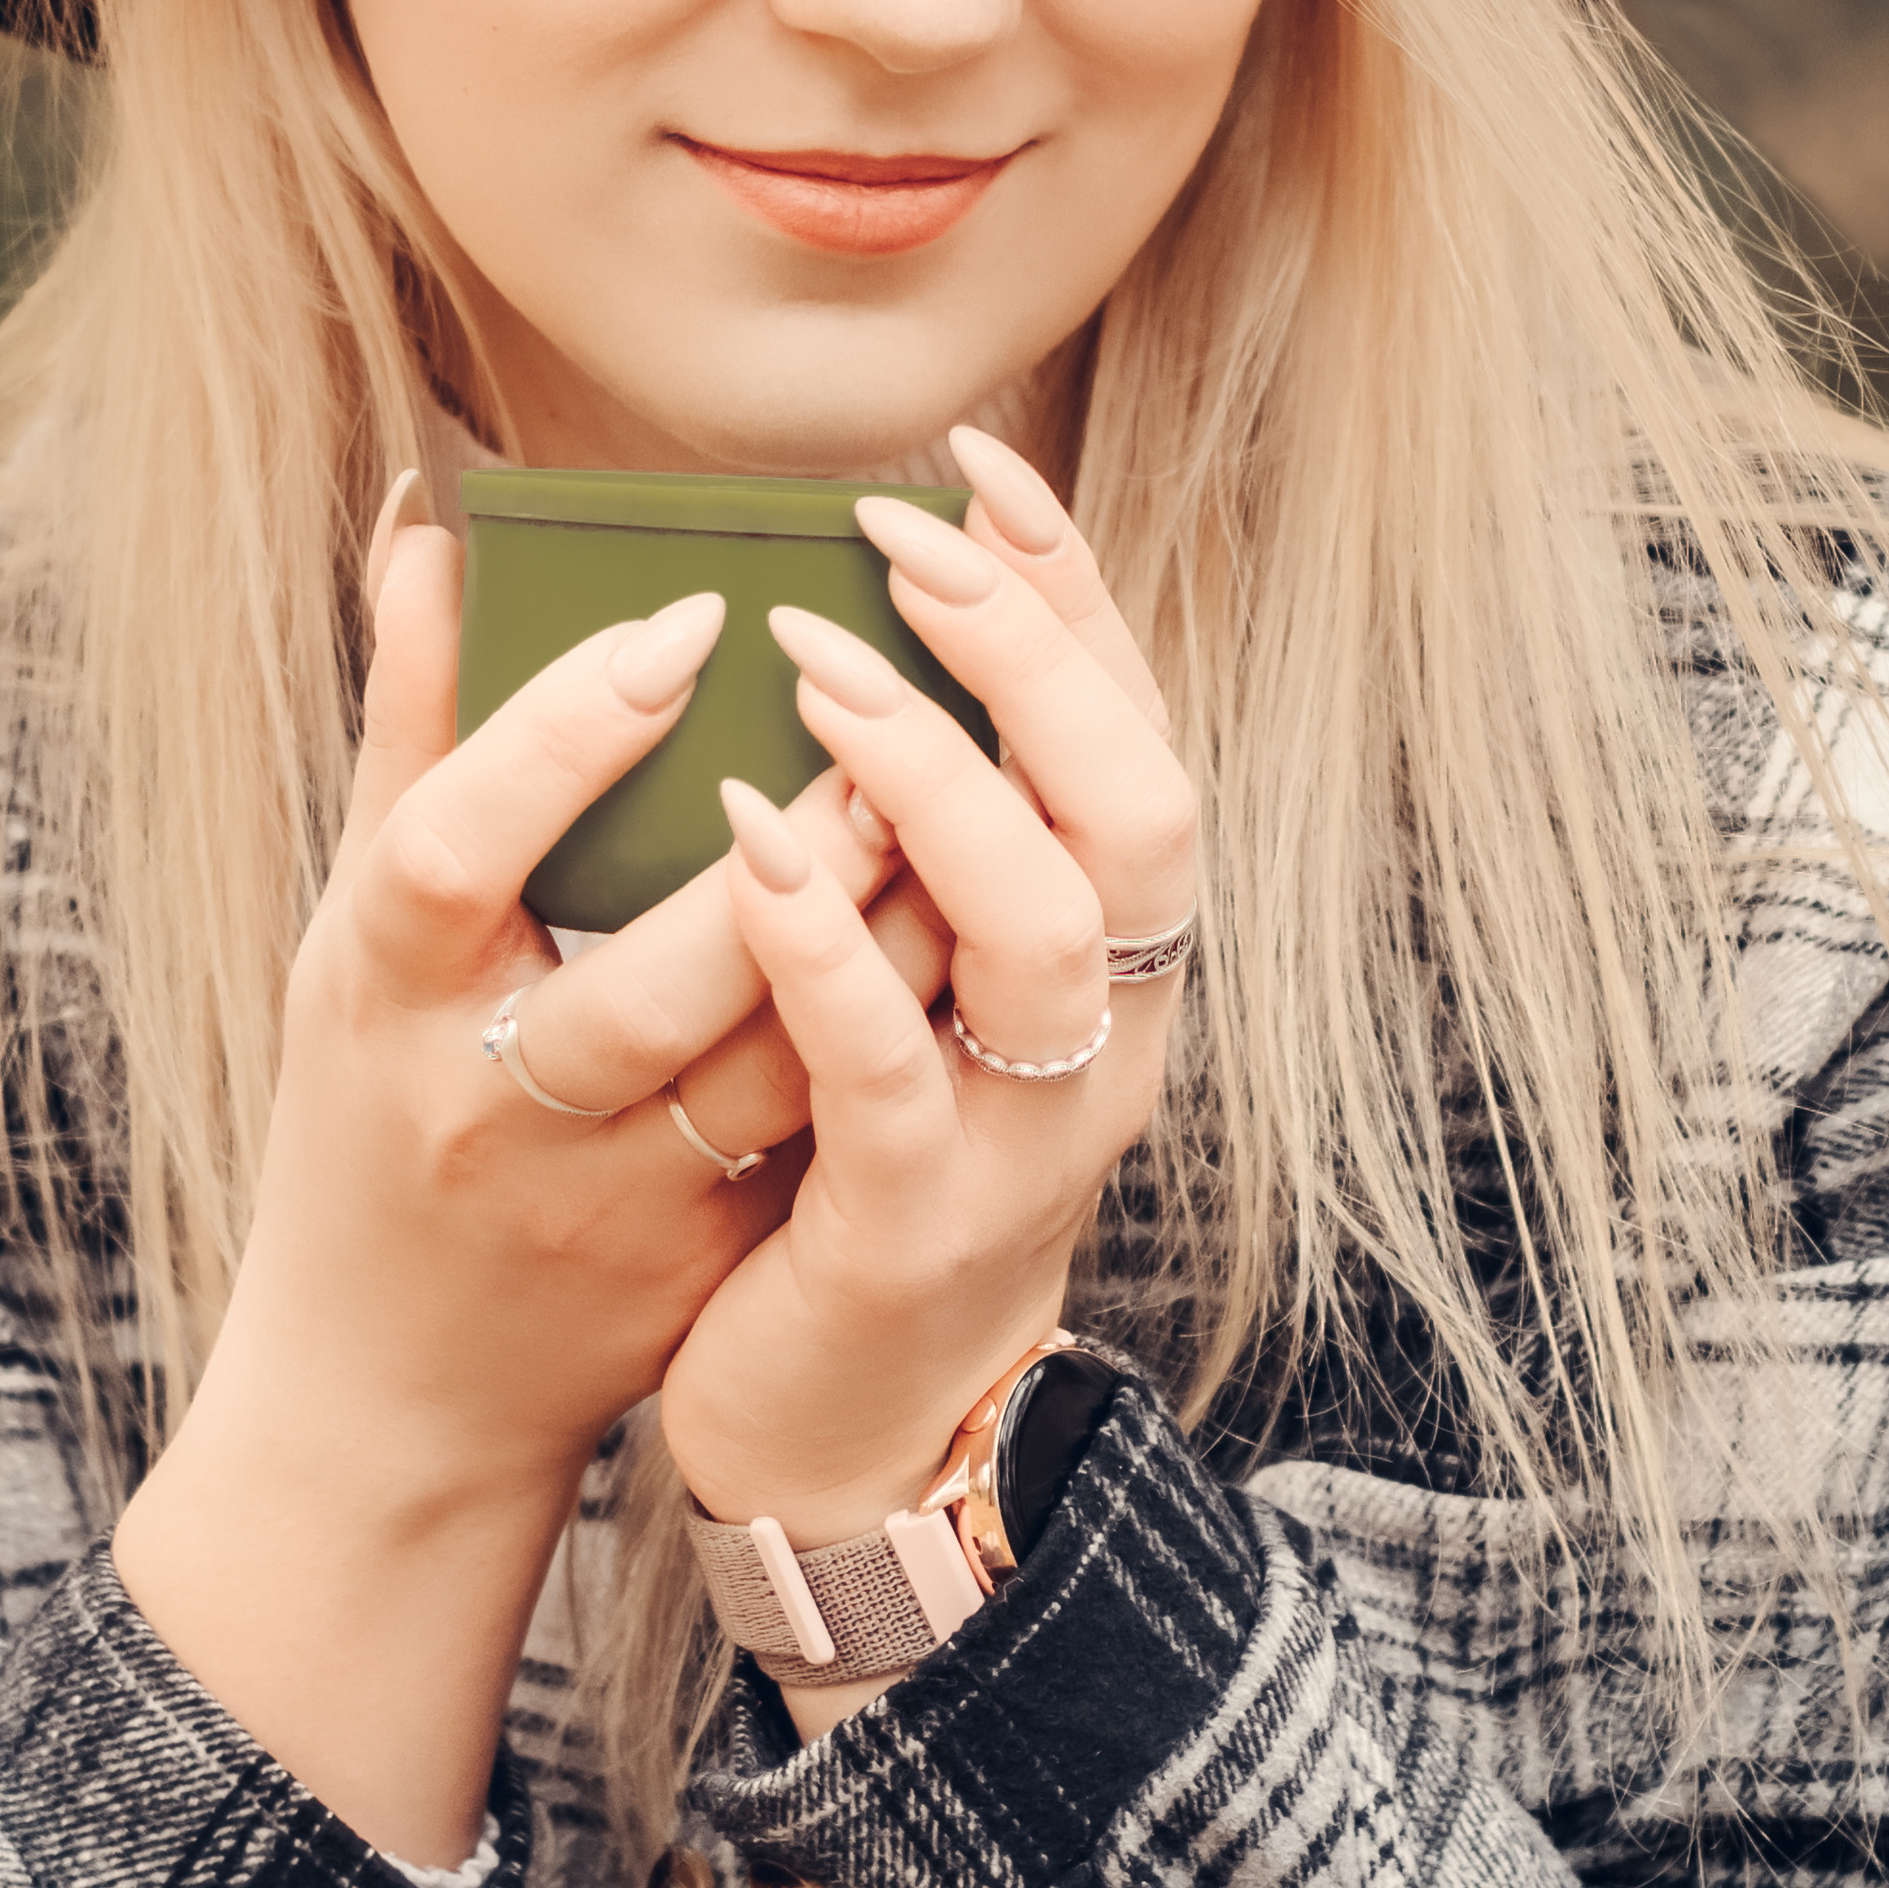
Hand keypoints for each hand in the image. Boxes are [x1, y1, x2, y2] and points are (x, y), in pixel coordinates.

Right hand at [111, 473, 941, 1856]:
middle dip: (776, 850)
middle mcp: (491, 1107)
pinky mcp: (713, 1261)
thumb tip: (433, 526)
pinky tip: (980, 925)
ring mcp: (613, 1204)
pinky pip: (833, 1131)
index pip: (451, 851)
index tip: (688, 614)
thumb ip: (411, 725)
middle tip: (884, 696)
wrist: (393, 1391)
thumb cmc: (374, 1098)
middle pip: (639, 982)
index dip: (561, 732)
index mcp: (383, 995)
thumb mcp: (357, 922)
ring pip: (775, 1068)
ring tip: (966, 789)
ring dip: (881, 933)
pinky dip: (907, 1026)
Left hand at [658, 428, 1194, 1579]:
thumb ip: (904, 820)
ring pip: (1043, 931)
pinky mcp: (915, 1227)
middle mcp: (1102, 1033)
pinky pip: (891, 1074)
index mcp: (1104, 953)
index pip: (1132, 731)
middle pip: (1138, 809)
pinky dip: (829, 947)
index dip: (1072, 593)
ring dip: (936, 781)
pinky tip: (750, 846)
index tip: (981, 460)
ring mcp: (1023, 1134)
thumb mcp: (913, 970)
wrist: (842, 1427)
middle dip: (1027, 654)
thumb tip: (826, 601)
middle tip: (894, 535)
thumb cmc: (854, 1153)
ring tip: (817, 665)